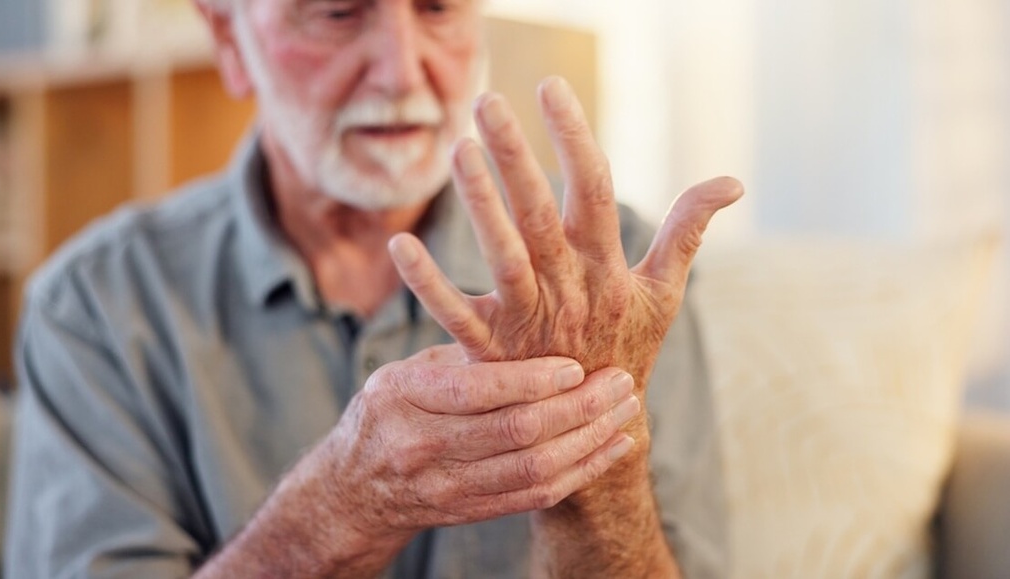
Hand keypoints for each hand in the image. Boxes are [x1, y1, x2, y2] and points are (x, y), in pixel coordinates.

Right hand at [318, 344, 639, 539]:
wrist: (354, 491)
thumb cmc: (388, 413)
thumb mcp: (404, 373)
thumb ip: (461, 355)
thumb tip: (528, 317)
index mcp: (404, 398)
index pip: (476, 391)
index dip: (531, 379)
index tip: (574, 363)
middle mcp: (422, 446)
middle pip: (516, 431)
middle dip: (578, 407)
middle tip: (619, 381)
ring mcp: (448, 486)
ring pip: (534, 468)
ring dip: (590, 438)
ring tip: (625, 409)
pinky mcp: (471, 511)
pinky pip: (537, 496)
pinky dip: (583, 470)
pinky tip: (614, 445)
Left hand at [388, 77, 741, 393]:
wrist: (599, 431)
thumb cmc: (629, 350)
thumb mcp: (663, 293)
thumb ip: (688, 231)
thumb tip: (733, 182)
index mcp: (607, 268)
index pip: (595, 189)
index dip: (574, 138)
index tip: (550, 87)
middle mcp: (570, 289)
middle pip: (542, 214)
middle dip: (516, 156)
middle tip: (488, 103)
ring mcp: (530, 321)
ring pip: (504, 256)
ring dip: (481, 204)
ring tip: (458, 150)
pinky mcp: (493, 353)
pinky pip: (457, 316)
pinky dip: (428, 284)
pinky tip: (400, 245)